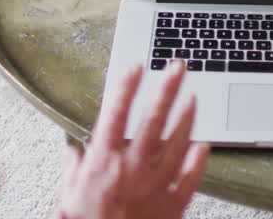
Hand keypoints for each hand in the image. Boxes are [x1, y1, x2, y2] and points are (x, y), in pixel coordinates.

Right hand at [55, 62, 209, 218]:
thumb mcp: (67, 197)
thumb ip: (71, 169)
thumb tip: (71, 150)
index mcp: (103, 162)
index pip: (116, 113)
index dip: (126, 86)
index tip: (136, 67)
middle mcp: (131, 168)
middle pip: (153, 119)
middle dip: (166, 88)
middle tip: (177, 67)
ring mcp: (155, 186)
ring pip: (177, 143)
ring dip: (187, 117)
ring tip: (194, 97)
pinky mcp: (172, 206)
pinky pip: (190, 178)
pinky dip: (199, 160)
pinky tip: (205, 145)